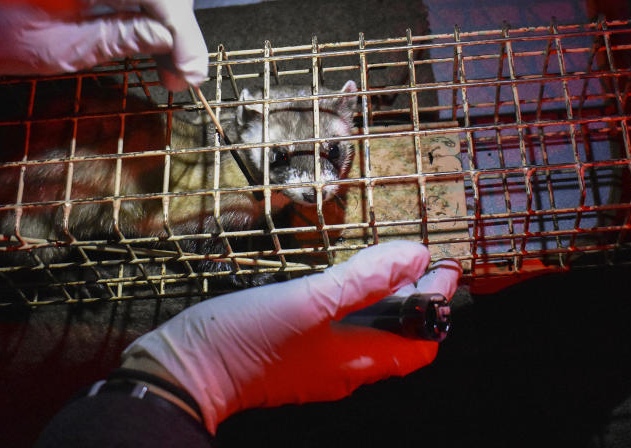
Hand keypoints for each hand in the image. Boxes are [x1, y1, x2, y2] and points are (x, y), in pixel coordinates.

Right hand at [123, 241, 460, 432]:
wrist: (185, 372)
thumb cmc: (246, 339)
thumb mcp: (309, 300)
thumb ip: (364, 278)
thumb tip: (416, 258)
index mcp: (357, 361)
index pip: (422, 344)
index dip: (438, 306)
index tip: (445, 265)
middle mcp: (345, 370)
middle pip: (398, 339)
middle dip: (415, 300)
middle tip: (420, 258)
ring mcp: (319, 366)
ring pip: (370, 335)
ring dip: (386, 301)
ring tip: (387, 264)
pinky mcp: (297, 358)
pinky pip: (342, 332)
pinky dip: (356, 306)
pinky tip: (340, 283)